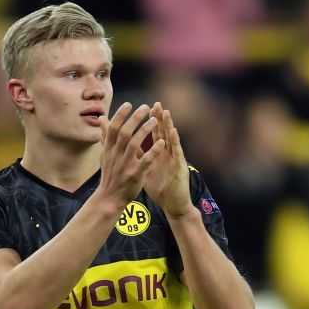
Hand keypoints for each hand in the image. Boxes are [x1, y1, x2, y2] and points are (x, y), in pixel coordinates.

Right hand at [95, 102, 161, 213]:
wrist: (109, 199)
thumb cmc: (110, 175)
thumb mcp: (105, 154)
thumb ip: (105, 136)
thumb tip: (102, 118)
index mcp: (109, 149)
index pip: (113, 128)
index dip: (120, 115)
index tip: (129, 104)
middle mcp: (116, 155)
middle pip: (125, 133)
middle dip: (134, 118)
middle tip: (145, 107)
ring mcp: (125, 165)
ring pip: (134, 144)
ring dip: (144, 131)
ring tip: (154, 120)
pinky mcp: (134, 175)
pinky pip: (145, 161)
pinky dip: (153, 151)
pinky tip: (162, 143)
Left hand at [143, 104, 193, 219]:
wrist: (172, 205)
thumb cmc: (160, 189)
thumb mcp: (146, 170)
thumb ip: (139, 157)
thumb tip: (129, 147)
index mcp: (159, 154)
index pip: (154, 134)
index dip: (150, 121)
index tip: (144, 108)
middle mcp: (168, 154)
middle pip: (163, 133)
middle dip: (159, 118)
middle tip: (155, 104)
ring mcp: (175, 159)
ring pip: (171, 139)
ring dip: (168, 125)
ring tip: (165, 112)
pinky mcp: (180, 167)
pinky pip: (177, 153)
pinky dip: (175, 142)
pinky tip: (173, 132)